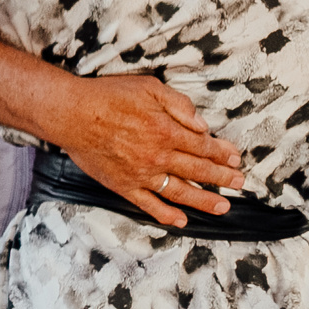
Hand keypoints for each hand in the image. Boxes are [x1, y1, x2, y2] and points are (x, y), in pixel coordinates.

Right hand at [55, 75, 242, 228]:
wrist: (70, 114)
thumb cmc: (107, 96)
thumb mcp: (149, 87)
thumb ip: (179, 105)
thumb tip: (203, 125)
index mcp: (167, 131)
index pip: (205, 146)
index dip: (223, 153)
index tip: (235, 159)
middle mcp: (159, 156)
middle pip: (199, 170)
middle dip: (222, 178)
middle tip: (238, 183)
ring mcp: (141, 174)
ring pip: (180, 192)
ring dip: (204, 201)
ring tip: (222, 206)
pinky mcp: (123, 185)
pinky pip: (149, 204)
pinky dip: (166, 215)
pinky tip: (181, 220)